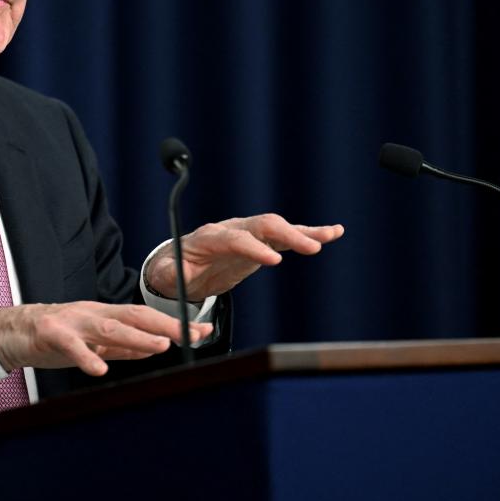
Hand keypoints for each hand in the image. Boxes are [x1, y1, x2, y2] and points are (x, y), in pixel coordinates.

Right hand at [0, 302, 212, 376]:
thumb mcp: (94, 340)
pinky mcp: (52, 334)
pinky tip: (99, 369)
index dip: (174, 322)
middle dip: (166, 326)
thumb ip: (123, 344)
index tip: (203, 329)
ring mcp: (73, 322)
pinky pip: (72, 347)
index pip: (146, 316)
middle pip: (134, 316)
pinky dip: (86, 357)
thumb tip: (156, 346)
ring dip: (137, 337)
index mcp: (105, 314)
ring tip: (159, 346)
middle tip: (192, 334)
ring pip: (109, 327)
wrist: (11, 331)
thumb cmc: (54, 336)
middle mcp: (93, 313)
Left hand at [145, 214, 343, 301]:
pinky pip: (286, 236)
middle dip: (287, 235)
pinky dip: (308, 234)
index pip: (235, 239)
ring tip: (330, 234)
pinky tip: (333, 233)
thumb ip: (172, 273)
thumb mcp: (166, 275)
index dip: (254, 248)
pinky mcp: (261, 242)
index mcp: (209, 238)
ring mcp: (248, 233)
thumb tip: (179, 272)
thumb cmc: (172, 270)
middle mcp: (232, 229)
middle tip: (312, 248)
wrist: (180, 263)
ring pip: (278, 227)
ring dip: (303, 231)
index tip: (275, 261)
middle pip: (262, 226)